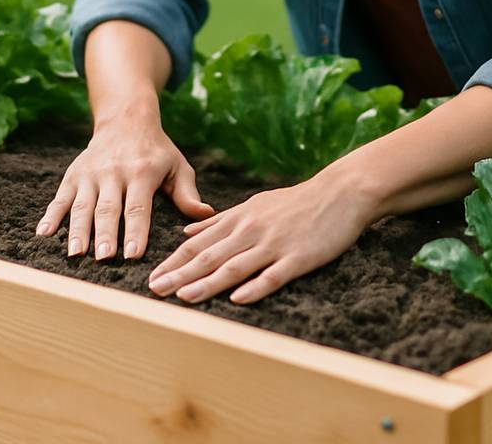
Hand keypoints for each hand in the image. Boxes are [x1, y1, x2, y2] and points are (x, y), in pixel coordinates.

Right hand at [36, 110, 213, 260]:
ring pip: (82, 205)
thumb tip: (206, 215)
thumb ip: (187, 193)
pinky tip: (43, 234)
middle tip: (103, 258)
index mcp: (142, 172)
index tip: (133, 255)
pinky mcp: (73, 174)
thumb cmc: (157, 150)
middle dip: (105, 234)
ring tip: (76, 253)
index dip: (136, 231)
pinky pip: (60, 197)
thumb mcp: (177, 165)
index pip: (138, 207)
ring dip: (78, 230)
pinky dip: (51, 215)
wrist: (126, 119)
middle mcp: (114, 172)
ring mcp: (91, 173)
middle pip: (108, 208)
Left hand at [146, 169, 377, 304]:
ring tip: (184, 297)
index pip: (198, 244)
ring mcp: (274, 244)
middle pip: (209, 256)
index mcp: (238, 219)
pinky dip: (255, 287)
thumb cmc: (295, 202)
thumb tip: (187, 232)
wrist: (340, 193)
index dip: (173, 262)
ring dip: (208, 283)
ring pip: (235, 266)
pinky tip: (238, 299)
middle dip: (179, 274)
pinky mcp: (299, 257)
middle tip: (154, 290)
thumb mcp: (253, 205)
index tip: (151, 277)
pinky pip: (273, 275)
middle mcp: (251, 231)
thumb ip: (220, 221)